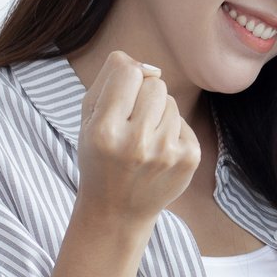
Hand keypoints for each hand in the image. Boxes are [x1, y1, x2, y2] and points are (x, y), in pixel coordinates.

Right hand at [74, 51, 199, 224]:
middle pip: (155, 84)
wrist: (117, 210)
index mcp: (104, 130)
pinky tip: (158, 152)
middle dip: (144, 96)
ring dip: (158, 114)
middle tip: (131, 122)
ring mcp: (166, 153)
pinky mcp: (188, 159)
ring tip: (143, 139)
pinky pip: (184, 122)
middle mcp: (136, 143)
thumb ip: (111, 80)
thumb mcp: (88, 118)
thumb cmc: (100, 155)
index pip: (128, 71)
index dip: (126, 75)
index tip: (122, 91)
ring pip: (171, 102)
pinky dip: (172, 131)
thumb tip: (150, 67)